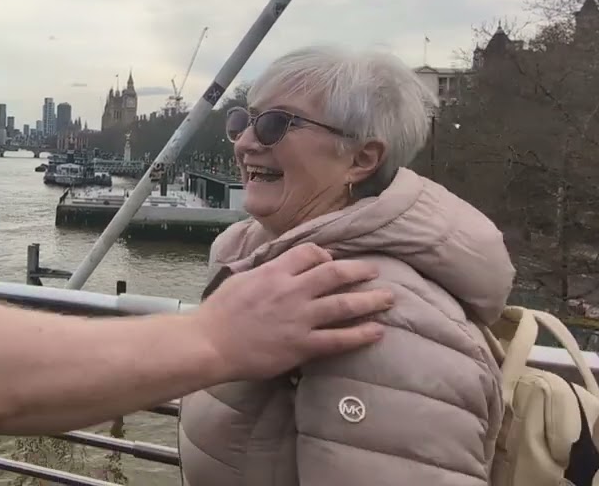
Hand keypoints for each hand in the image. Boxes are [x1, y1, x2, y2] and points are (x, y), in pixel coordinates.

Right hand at [196, 242, 391, 381]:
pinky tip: (377, 332)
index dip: (326, 254)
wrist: (210, 343)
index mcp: (274, 272)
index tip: (332, 260)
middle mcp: (291, 291)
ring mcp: (299, 319)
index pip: (310, 253)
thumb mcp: (239, 280)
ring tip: (388, 299)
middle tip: (374, 271)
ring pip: (344, 305)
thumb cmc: (218, 312)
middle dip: (359, 271)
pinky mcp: (301, 346)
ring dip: (370, 300)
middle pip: (335, 274)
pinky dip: (360, 335)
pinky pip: (338, 339)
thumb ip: (263, 272)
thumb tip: (276, 267)